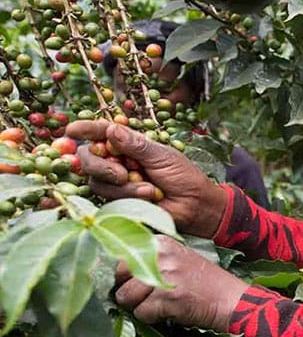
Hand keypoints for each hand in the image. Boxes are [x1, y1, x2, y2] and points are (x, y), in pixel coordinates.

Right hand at [65, 120, 227, 237]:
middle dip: (100, 165)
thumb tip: (110, 129)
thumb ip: (136, 145)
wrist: (196, 207)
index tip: (73, 130)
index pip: (101, 133)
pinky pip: (109, 198)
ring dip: (123, 186)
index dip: (86, 130)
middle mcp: (118, 161)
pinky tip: (149, 196)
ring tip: (150, 189)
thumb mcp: (162, 156)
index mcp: (129, 144)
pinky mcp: (119, 201)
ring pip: (97, 180)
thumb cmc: (184, 177)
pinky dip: (129, 196)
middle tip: (122, 174)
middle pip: (88, 157)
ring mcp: (117, 182)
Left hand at [115, 235, 248, 331]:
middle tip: (151, 296)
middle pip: (119, 277)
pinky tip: (171, 312)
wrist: (232, 301)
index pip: (121, 256)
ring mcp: (162, 276)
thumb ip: (151, 260)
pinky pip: (141, 313)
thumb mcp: (178, 259)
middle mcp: (159, 255)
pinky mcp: (166, 298)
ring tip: (163, 304)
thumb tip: (116, 273)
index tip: (140, 282)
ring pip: (126, 297)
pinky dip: (153, 318)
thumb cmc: (206, 283)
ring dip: (140, 306)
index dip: (126, 275)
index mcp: (160, 242)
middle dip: (130, 291)